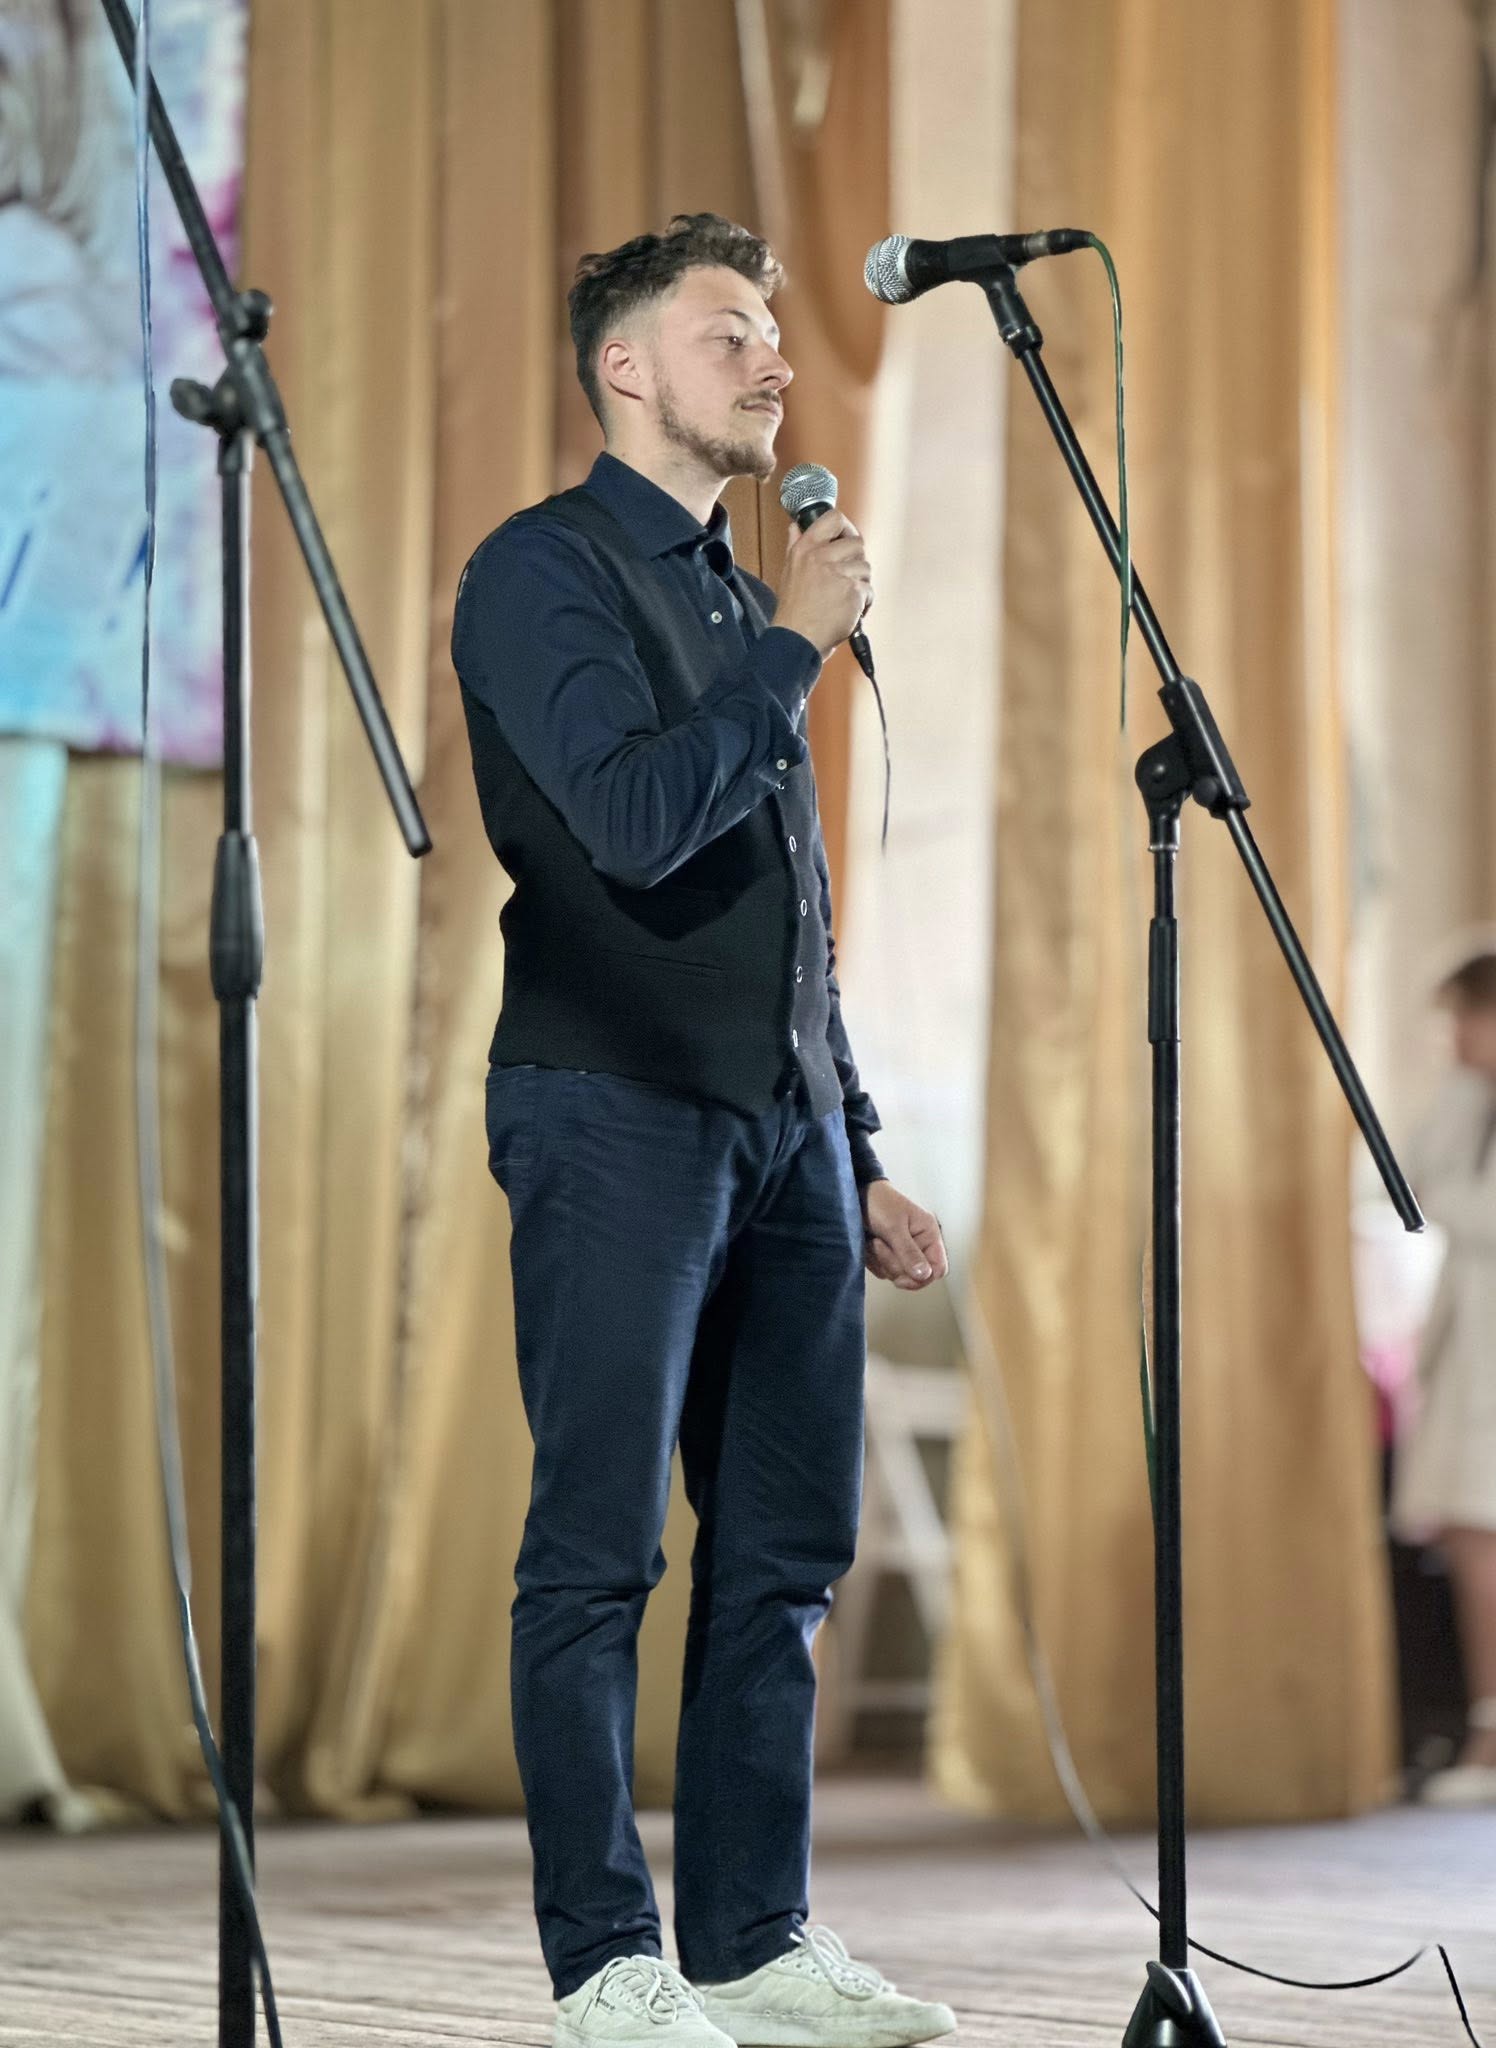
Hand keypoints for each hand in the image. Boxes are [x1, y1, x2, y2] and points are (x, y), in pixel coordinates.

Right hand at [775, 510, 873, 658]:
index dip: (846, 527)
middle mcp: (821, 557)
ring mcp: (838, 574)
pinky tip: (850, 611)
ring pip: (866, 568)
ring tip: (845, 599)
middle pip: (857, 543)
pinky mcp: (852, 591)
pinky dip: (864, 603)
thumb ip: (795, 546)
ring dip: (861, 584)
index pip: (833, 518)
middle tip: (847, 578)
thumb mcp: (788, 571)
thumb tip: (796, 527)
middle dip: (856, 561)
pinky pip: (869, 590)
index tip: (847, 539)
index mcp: (805, 549)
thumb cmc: (793, 611)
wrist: (797, 639)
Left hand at [861, 1181, 947, 1290]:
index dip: (924, 1277)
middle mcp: (920, 1245)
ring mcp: (903, 1252)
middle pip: (915, 1277)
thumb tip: (925, 1275)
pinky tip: (868, 1246)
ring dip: (881, 1262)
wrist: (856, 1195)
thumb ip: (909, 1252)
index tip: (904, 1274)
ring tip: (873, 1241)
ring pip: (898, 1276)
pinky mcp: (889, 1256)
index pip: (938, 1268)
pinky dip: (873, 1262)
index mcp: (929, 1235)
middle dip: (894, 1265)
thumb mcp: (893, 1227)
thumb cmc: (879, 1203)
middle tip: (880, 1244)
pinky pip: (883, 1272)